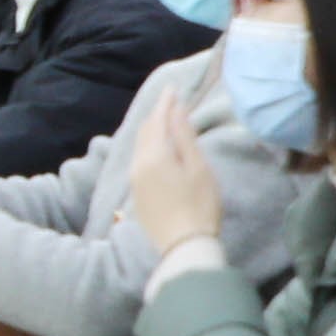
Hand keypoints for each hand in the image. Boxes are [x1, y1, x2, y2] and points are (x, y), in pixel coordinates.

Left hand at [131, 88, 223, 252]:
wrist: (183, 246)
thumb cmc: (200, 206)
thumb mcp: (198, 168)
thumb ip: (184, 136)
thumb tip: (176, 109)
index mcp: (154, 155)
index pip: (158, 119)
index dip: (166, 102)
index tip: (173, 88)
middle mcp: (138, 164)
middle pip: (146, 131)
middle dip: (157, 114)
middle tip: (170, 102)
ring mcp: (135, 180)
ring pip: (140, 146)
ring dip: (152, 130)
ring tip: (164, 121)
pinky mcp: (137, 194)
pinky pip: (139, 160)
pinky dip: (148, 147)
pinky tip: (158, 149)